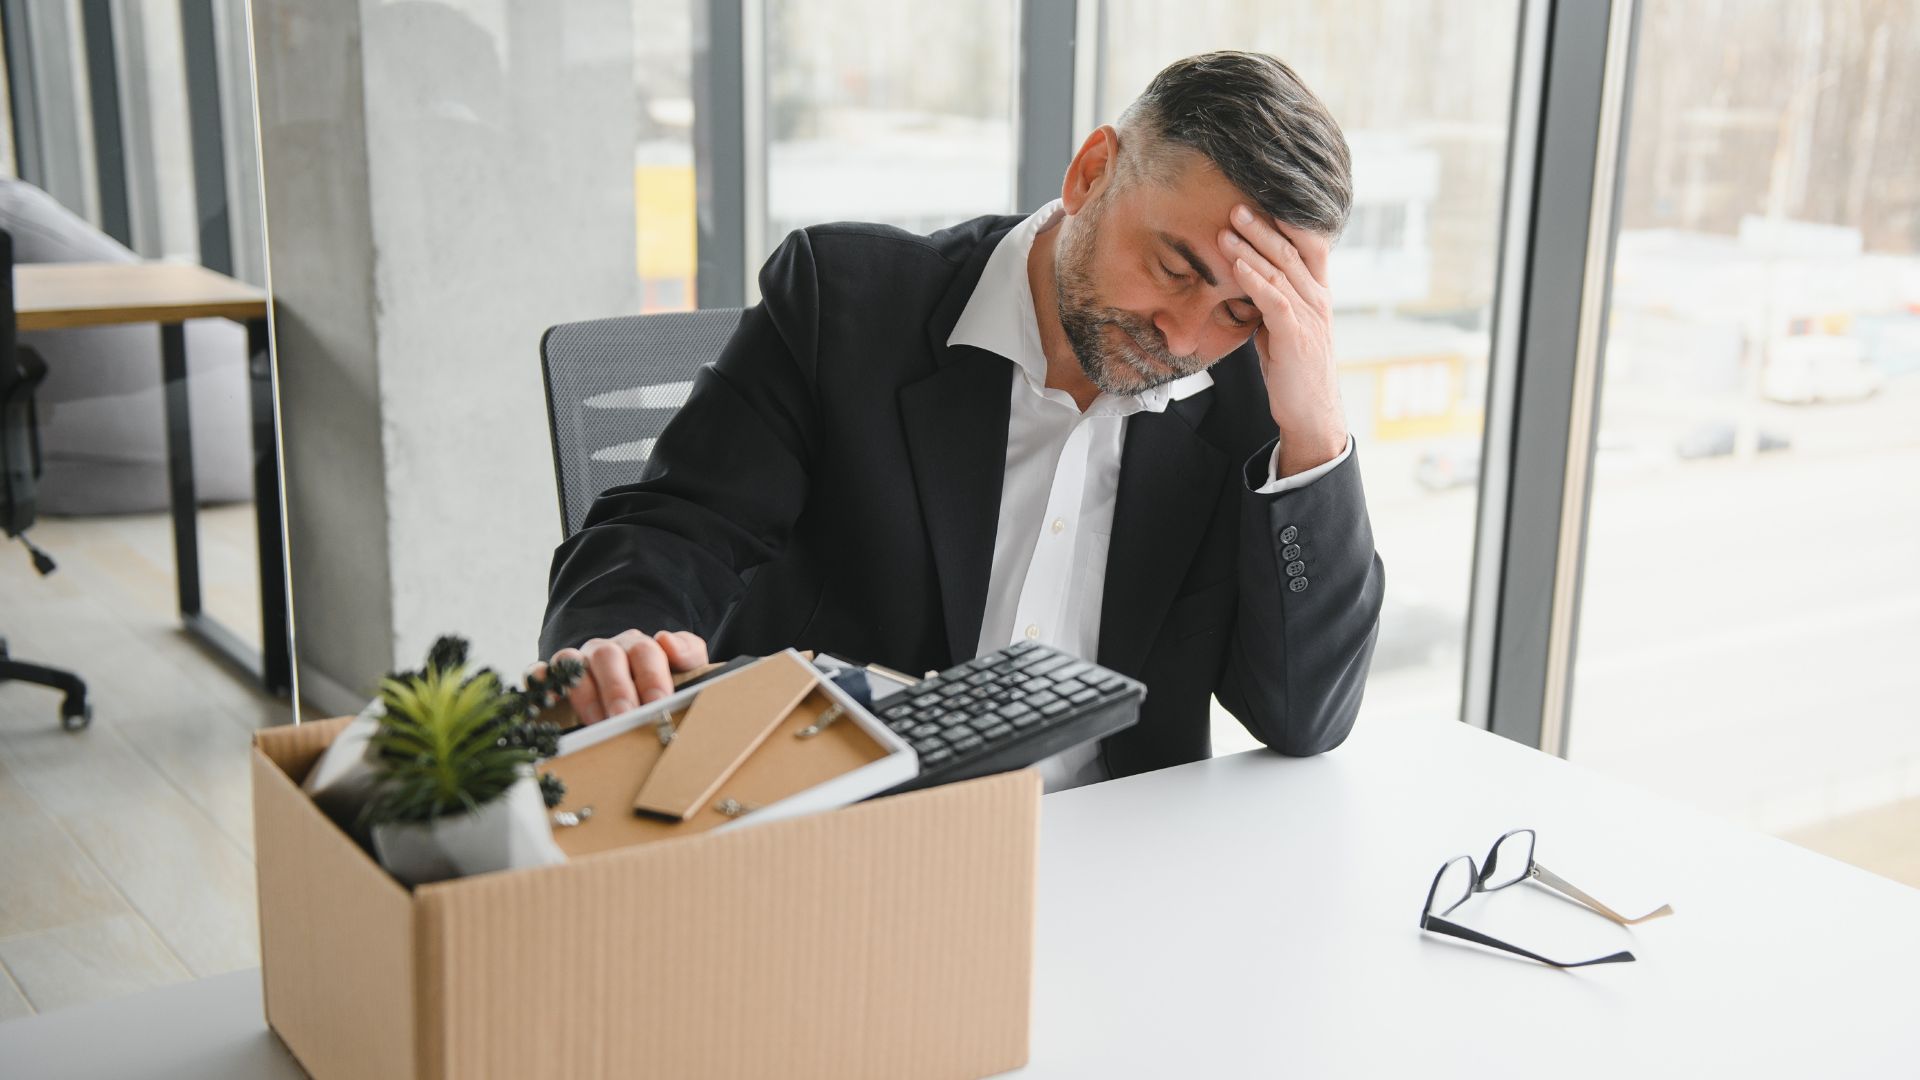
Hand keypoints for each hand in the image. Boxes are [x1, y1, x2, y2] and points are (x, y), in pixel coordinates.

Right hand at [530, 629, 709, 724]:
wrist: (621, 680)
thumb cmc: (652, 682)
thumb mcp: (680, 667)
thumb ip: (687, 652)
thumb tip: (667, 642)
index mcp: (637, 647)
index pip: (645, 652)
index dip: (652, 677)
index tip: (660, 702)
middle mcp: (605, 651)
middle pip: (608, 657)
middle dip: (617, 689)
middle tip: (625, 716)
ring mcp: (576, 662)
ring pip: (571, 663)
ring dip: (584, 693)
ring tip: (596, 721)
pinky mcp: (550, 676)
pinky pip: (538, 672)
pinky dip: (540, 682)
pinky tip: (548, 700)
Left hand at [1219, 204, 1348, 476]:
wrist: (1311, 415)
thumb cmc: (1293, 372)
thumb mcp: (1282, 330)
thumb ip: (1271, 303)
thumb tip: (1247, 281)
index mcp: (1317, 296)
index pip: (1307, 247)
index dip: (1287, 222)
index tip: (1260, 202)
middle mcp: (1318, 301)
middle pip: (1291, 253)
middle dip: (1262, 227)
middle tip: (1236, 206)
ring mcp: (1310, 318)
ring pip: (1282, 272)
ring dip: (1252, 248)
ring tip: (1228, 228)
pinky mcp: (1296, 337)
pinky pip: (1275, 300)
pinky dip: (1255, 279)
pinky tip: (1238, 264)